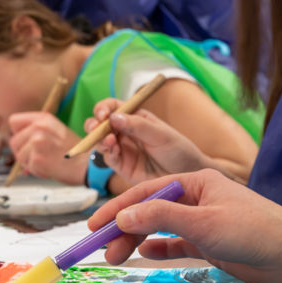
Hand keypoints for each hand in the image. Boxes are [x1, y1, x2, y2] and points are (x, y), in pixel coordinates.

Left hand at [9, 112, 87, 184]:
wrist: (88, 164)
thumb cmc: (74, 151)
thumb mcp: (56, 131)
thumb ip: (36, 130)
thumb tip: (16, 140)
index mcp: (44, 118)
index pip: (14, 121)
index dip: (18, 133)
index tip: (27, 141)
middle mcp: (39, 127)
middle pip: (14, 141)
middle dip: (23, 151)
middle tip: (40, 155)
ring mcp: (37, 142)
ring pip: (19, 156)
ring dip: (30, 163)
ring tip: (47, 161)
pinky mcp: (37, 158)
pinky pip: (28, 167)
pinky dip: (37, 171)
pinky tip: (50, 167)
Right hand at [84, 99, 215, 184]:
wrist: (188, 175)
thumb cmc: (179, 150)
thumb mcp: (161, 134)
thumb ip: (138, 126)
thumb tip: (113, 117)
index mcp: (135, 117)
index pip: (112, 107)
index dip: (103, 108)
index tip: (103, 114)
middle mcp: (125, 132)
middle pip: (100, 124)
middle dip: (93, 124)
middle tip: (96, 128)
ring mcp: (122, 149)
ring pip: (100, 141)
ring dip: (99, 139)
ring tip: (110, 141)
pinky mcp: (122, 166)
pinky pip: (108, 158)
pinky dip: (107, 153)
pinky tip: (114, 151)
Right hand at [88, 169, 281, 282]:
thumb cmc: (251, 230)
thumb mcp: (202, 220)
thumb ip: (160, 216)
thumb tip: (122, 216)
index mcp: (194, 182)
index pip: (147, 191)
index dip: (119, 206)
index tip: (96, 223)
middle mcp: (194, 198)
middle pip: (150, 210)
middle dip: (124, 228)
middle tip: (102, 246)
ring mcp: (200, 221)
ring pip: (159, 227)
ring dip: (137, 240)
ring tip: (115, 256)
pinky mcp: (206, 242)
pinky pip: (175, 242)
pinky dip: (159, 247)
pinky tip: (144, 252)